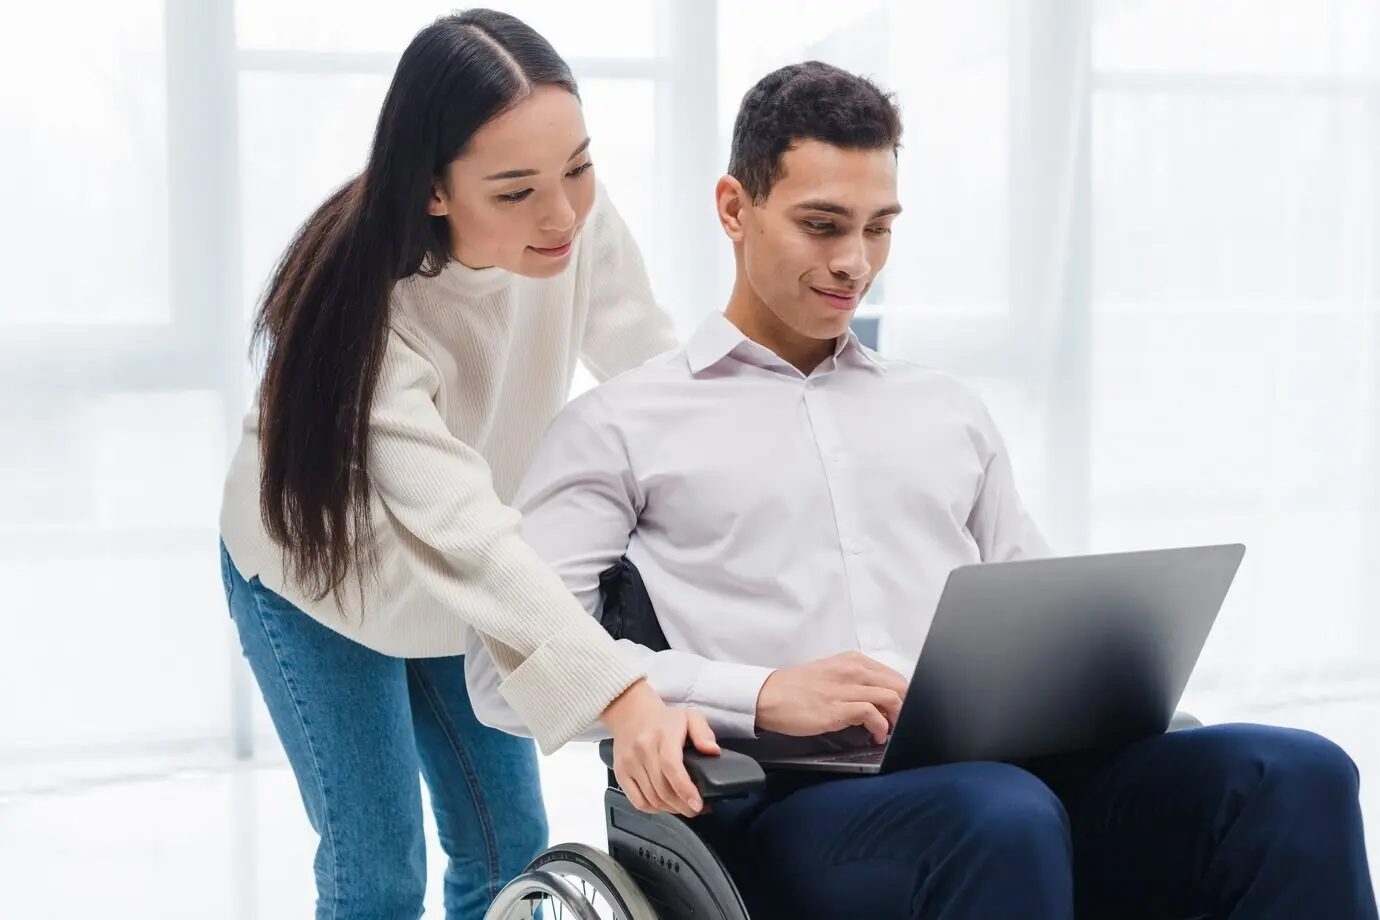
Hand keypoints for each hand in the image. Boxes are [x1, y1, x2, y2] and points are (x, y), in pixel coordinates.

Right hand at [600, 679, 719, 816]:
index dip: (685, 789)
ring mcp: (629, 763)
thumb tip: (713, 751)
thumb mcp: (689, 717)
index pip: (671, 767)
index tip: (698, 804)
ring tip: (683, 807)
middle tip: (696, 809)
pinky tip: (664, 805)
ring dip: (670, 808)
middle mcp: (642, 750)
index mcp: (662, 736)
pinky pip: (637, 800)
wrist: (630, 713)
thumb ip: (703, 733)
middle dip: (682, 805)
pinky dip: (652, 808)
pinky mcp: (620, 773)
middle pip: (662, 788)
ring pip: (651, 798)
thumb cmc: (664, 719)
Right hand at [755, 651, 907, 743]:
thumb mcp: (831, 674)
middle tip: (899, 722)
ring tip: (890, 731)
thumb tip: (879, 699)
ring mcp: (845, 689)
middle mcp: (852, 670)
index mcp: (852, 661)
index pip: (894, 675)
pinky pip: (872, 714)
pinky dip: (881, 727)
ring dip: (897, 718)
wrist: (768, 696)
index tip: (900, 710)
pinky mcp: (837, 709)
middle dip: (906, 706)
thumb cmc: (797, 688)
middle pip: (899, 685)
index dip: (903, 695)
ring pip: (891, 697)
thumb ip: (855, 682)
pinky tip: (876, 735)